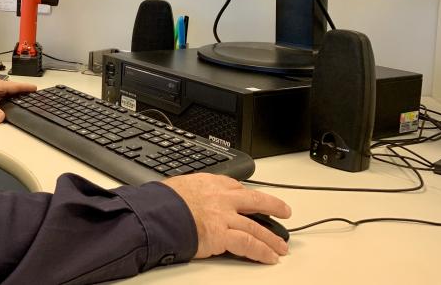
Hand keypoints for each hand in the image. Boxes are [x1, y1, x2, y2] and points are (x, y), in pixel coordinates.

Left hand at [0, 78, 35, 122]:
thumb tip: (1, 118)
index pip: (15, 86)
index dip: (25, 87)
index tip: (35, 88)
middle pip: (11, 89)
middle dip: (20, 92)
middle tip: (30, 94)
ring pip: (5, 92)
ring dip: (12, 96)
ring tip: (19, 99)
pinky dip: (3, 98)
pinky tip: (3, 103)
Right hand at [163, 173, 290, 263]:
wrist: (156, 213)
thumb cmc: (160, 202)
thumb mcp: (177, 187)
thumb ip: (188, 192)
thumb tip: (183, 198)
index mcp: (209, 183)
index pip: (235, 187)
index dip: (246, 195)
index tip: (252, 200)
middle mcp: (221, 198)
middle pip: (255, 201)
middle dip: (273, 206)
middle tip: (284, 211)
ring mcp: (225, 216)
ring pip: (256, 227)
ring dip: (272, 238)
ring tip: (281, 247)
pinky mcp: (223, 235)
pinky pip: (249, 244)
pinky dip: (262, 252)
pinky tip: (269, 257)